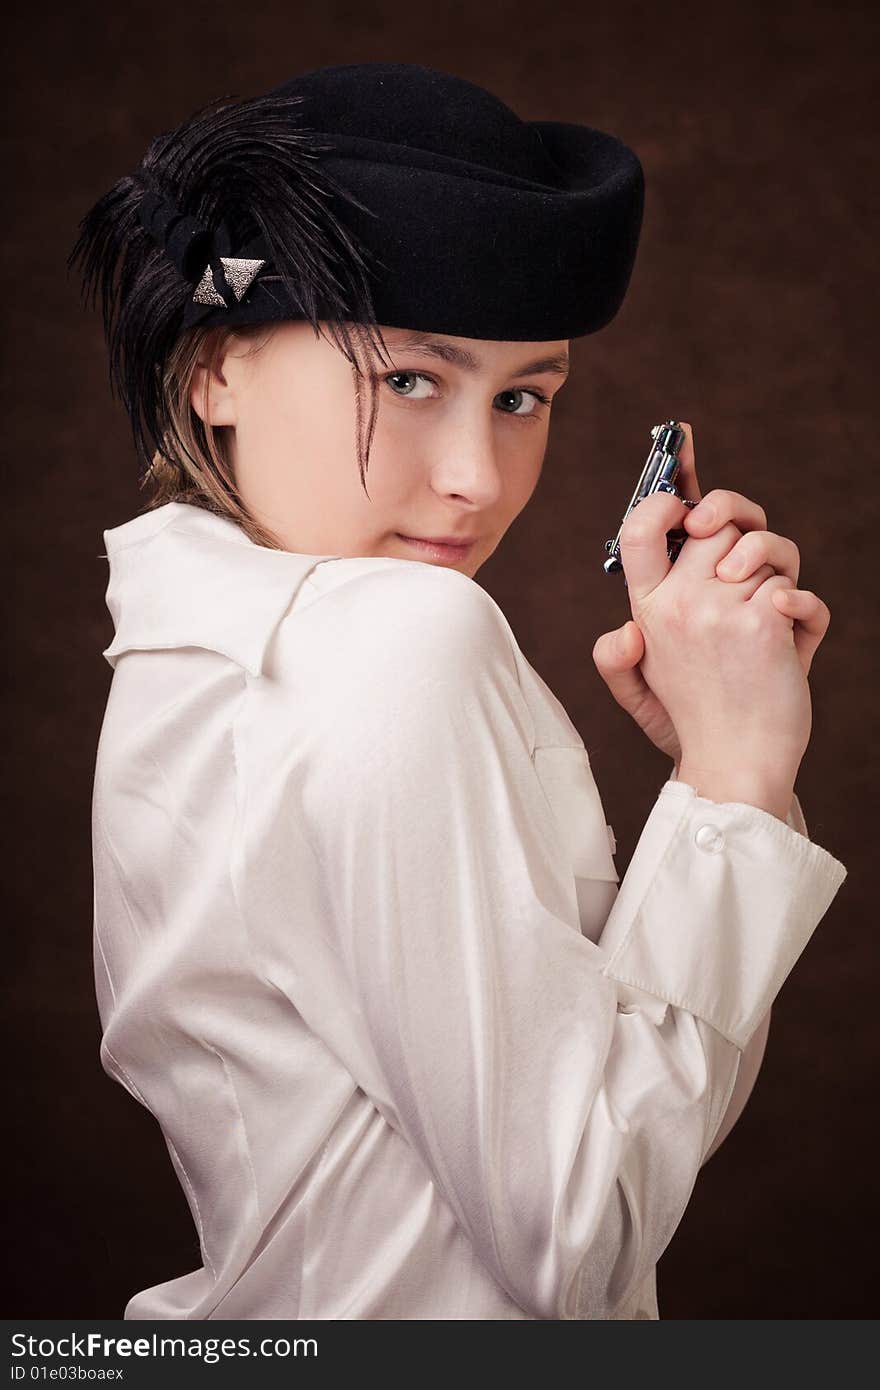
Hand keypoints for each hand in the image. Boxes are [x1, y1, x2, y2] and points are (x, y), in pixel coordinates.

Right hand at [592, 421, 830, 768]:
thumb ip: (614, 655)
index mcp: (647, 612)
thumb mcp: (635, 692)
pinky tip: (793, 636)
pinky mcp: (764, 625)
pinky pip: (795, 588)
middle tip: (746, 565)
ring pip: (763, 548)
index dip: (663, 498)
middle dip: (740, 530)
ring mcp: (722, 611)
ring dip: (777, 573)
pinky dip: (805, 610)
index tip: (684, 500)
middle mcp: (680, 604)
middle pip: (714, 521)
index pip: (637, 530)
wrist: (735, 768)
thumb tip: (627, 626)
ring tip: (770, 611)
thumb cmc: (691, 726)